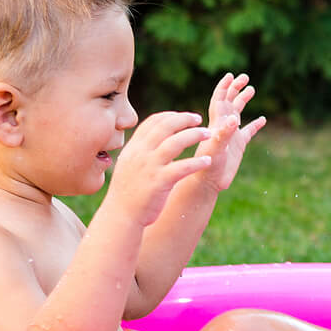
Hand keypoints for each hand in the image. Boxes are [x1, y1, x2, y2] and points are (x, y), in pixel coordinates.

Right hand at [106, 111, 213, 225]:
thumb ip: (142, 150)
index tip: (185, 116)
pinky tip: (208, 161)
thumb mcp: (129, 164)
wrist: (121, 215)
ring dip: (194, 135)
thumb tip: (156, 138)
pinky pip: (182, 167)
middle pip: (165, 126)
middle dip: (185, 119)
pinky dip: (197, 162)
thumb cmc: (128, 191)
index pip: (153, 122)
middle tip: (200, 119)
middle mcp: (140, 154)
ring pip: (175, 143)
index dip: (171, 115)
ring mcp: (149, 167)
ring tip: (209, 134)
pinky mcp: (159, 182)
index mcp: (134, 147)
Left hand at [195, 72, 267, 191]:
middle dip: (235, 88)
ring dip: (243, 100)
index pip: (219, 101)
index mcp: (216, 124)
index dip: (224, 88)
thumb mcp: (216, 149)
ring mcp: (231, 135)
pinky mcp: (238, 146)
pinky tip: (262, 119)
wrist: (207, 183)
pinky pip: (248, 132)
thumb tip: (234, 119)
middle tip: (245, 77)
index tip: (230, 75)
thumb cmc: (207, 166)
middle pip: (229, 102)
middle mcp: (223, 126)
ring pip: (238, 113)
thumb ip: (224, 133)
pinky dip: (255, 124)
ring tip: (252, 89)